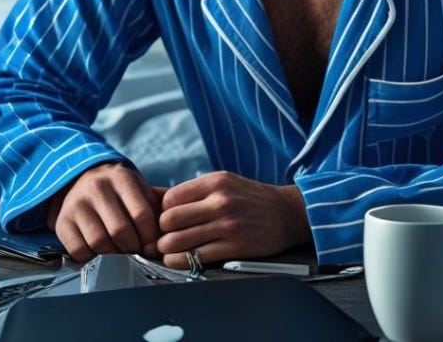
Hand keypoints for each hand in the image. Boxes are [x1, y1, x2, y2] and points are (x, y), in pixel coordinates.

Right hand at [45, 162, 162, 261]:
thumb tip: (179, 224)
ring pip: (100, 243)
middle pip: (120, 231)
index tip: (153, 247)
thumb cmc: (119, 192)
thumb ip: (159, 205)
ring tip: (122, 254)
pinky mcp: (63, 222)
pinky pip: (79, 250)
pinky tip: (101, 254)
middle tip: (137, 253)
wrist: (81, 180)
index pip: (142, 214)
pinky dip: (93, 259)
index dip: (151, 237)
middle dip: (134, 248)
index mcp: (122, 178)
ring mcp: (77, 204)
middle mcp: (97, 188)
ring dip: (115, 256)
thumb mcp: (140, 189)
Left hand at [156, 171, 310, 268]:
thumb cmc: (249, 198)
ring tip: (168, 250)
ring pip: (178, 240)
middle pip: (170, 219)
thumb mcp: (224, 182)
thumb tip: (155, 198)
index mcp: (215, 181)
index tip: (167, 220)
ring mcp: (228, 225)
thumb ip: (194, 191)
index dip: (163, 211)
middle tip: (163, 238)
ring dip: (167, 249)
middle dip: (162, 232)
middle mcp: (220, 201)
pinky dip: (180, 261)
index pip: (170, 198)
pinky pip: (195, 257)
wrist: (287, 213)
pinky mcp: (235, 247)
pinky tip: (178, 260)